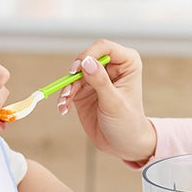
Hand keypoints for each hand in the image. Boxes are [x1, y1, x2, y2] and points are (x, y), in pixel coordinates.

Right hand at [58, 40, 156, 163]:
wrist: (124, 144)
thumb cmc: (128, 123)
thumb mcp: (114, 103)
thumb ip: (100, 82)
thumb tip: (86, 62)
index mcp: (127, 63)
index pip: (104, 47)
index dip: (88, 54)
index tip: (77, 69)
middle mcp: (111, 67)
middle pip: (86, 58)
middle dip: (74, 73)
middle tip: (68, 90)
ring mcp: (97, 78)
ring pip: (75, 73)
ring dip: (67, 87)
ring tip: (64, 102)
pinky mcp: (85, 90)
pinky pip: (69, 87)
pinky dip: (64, 96)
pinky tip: (63, 108)